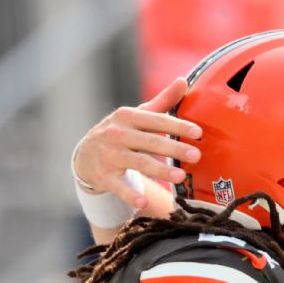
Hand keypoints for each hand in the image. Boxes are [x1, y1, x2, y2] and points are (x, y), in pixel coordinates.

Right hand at [72, 76, 202, 208]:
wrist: (85, 155)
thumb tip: (183, 81)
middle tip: (196, 155)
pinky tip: (143, 202)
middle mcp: (117, 134)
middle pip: (149, 142)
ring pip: (138, 163)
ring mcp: (109, 155)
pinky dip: (129, 194)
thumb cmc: (121, 133)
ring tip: (180, 176)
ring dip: (159, 170)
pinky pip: (119, 186)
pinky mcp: (104, 176)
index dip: (177, 125)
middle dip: (173, 148)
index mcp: (127, 117)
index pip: (156, 120)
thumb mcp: (138, 115)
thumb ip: (162, 102)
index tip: (198, 132)